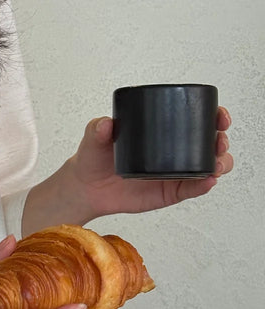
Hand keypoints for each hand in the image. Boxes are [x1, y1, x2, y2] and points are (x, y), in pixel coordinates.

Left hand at [66, 106, 232, 220]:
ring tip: (216, 165)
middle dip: (221, 141)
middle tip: (219, 141)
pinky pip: (191, 189)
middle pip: (208, 144)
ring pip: (207, 168)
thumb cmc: (94, 157)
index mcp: (162, 132)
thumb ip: (98, 128)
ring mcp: (173, 173)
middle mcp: (173, 152)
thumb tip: (106, 124)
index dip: (213, 117)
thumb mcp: (95, 137)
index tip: (219, 116)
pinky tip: (208, 181)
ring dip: (219, 164)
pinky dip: (202, 186)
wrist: (87, 187)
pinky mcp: (169, 192)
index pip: (195, 121)